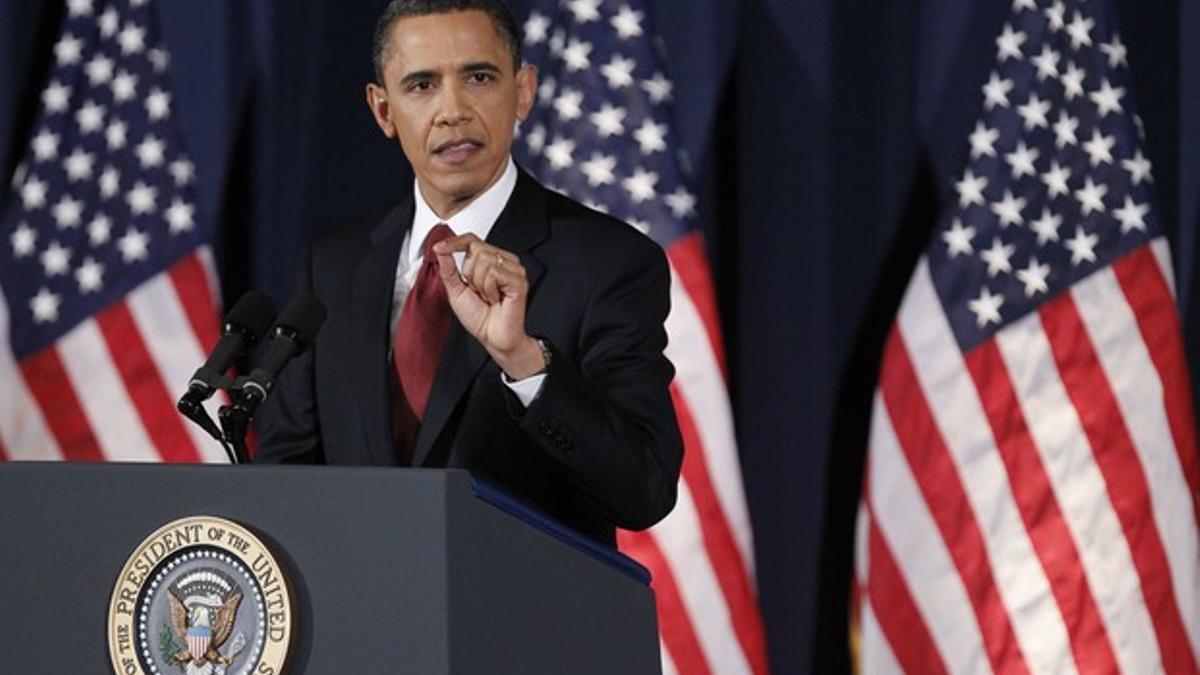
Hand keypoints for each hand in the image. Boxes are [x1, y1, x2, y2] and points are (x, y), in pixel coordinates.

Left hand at [432, 234, 544, 378]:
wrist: (493, 338)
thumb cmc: (480, 317)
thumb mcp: (456, 291)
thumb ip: (448, 269)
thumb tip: (440, 250)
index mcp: (491, 261)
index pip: (472, 240)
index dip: (454, 242)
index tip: (439, 248)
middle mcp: (504, 262)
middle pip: (476, 248)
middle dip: (469, 274)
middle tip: (478, 292)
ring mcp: (514, 270)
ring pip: (484, 259)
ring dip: (479, 284)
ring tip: (488, 297)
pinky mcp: (519, 280)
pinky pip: (494, 272)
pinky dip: (489, 289)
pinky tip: (496, 299)